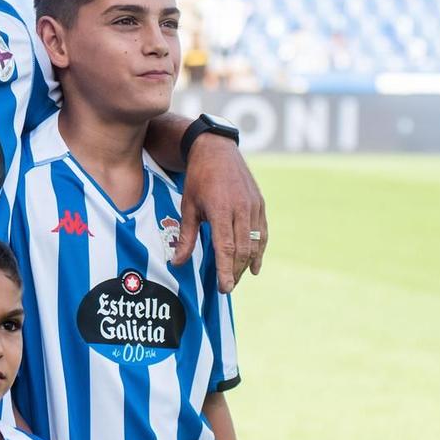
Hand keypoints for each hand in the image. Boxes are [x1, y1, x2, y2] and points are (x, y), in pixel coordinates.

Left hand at [174, 133, 267, 291]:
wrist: (217, 150)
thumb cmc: (198, 179)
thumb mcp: (188, 206)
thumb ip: (185, 237)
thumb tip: (177, 263)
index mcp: (221, 210)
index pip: (226, 248)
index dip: (226, 270)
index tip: (225, 288)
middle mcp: (241, 209)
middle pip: (242, 250)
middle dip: (236, 271)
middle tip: (228, 287)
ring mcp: (253, 206)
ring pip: (255, 243)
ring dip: (247, 264)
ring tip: (237, 278)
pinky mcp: (260, 204)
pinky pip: (262, 233)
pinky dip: (259, 250)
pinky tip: (254, 265)